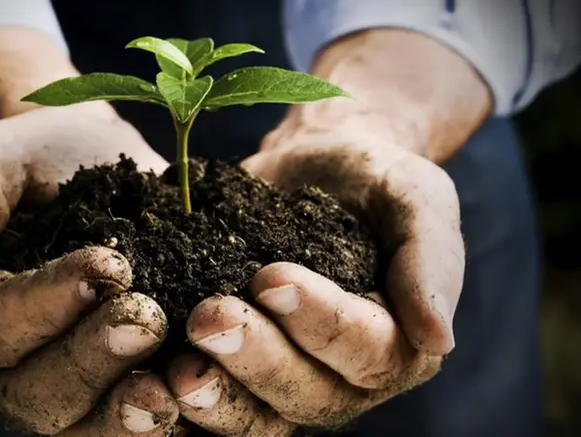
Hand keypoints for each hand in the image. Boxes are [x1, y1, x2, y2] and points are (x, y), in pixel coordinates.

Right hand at [0, 107, 181, 434]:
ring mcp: (70, 375)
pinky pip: (138, 415)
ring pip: (85, 420)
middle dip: (94, 359)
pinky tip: (200, 397)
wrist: (88, 154)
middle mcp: (14, 361)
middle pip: (40, 391)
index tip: (109, 263)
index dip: (49, 305)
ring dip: (128, 412)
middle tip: (146, 317)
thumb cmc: (28, 158)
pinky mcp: (124, 374)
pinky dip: (171, 415)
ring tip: (173, 388)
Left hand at [167, 129, 463, 434]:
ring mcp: (283, 379)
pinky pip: (207, 402)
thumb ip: (430, 262)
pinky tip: (142, 381)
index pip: (366, 352)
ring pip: (254, 416)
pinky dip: (173, 399)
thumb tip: (439, 338)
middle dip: (255, 359)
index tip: (271, 277)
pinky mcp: (233, 370)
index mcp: (397, 344)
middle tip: (208, 317)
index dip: (320, 323)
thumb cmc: (373, 180)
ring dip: (213, 398)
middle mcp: (341, 378)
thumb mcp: (417, 200)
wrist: (315, 168)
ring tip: (172, 370)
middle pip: (303, 395)